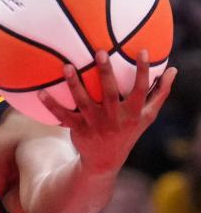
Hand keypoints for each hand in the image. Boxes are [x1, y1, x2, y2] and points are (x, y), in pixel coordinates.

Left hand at [38, 50, 176, 173]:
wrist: (105, 160)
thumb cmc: (128, 131)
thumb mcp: (147, 116)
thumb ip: (159, 94)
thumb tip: (173, 70)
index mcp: (133, 113)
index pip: (141, 90)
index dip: (143, 72)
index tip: (143, 52)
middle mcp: (114, 118)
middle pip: (110, 93)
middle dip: (106, 73)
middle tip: (100, 52)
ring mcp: (95, 123)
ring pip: (83, 101)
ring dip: (74, 84)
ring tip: (67, 67)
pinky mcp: (78, 129)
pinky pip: (63, 115)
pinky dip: (51, 105)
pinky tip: (40, 92)